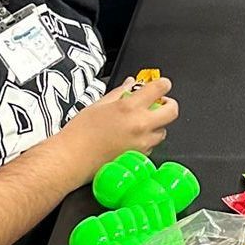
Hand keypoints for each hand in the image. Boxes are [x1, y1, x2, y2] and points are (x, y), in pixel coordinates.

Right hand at [58, 75, 177, 176]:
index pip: (160, 88)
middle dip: (168, 104)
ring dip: (157, 125)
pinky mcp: (139, 157)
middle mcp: (140, 125)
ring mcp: (142, 143)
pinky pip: (152, 145)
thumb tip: (131, 84)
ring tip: (140, 123)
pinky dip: (147, 140)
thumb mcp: (98, 105)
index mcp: (129, 107)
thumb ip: (120, 93)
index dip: (163, 84)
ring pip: (164, 130)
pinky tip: (132, 138)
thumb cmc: (79, 133)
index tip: (161, 85)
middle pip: (172, 110)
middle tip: (158, 104)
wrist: (71, 160)